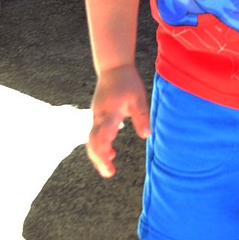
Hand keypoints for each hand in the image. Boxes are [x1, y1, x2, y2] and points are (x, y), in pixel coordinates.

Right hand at [86, 64, 150, 178]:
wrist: (113, 67)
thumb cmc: (128, 81)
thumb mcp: (139, 97)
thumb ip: (141, 116)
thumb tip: (146, 135)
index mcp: (110, 112)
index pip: (103, 135)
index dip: (103, 151)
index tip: (109, 163)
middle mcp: (99, 116)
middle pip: (93, 142)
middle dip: (99, 159)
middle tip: (109, 173)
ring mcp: (96, 116)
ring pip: (92, 140)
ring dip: (98, 155)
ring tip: (109, 169)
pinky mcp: (97, 115)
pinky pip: (95, 134)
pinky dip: (100, 146)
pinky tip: (111, 153)